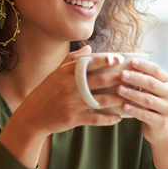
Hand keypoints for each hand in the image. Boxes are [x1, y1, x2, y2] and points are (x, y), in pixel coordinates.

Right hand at [0, 46, 124, 168]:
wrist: (33, 115)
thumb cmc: (47, 92)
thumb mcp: (56, 73)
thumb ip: (72, 60)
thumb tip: (89, 49)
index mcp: (66, 73)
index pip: (89, 63)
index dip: (105, 61)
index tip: (119, 59)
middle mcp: (70, 86)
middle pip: (100, 80)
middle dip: (119, 78)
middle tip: (134, 78)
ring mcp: (72, 103)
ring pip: (101, 100)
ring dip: (118, 99)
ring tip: (132, 97)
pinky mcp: (73, 119)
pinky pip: (95, 118)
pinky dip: (109, 119)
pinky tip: (119, 117)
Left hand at [115, 59, 167, 168]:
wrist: (164, 129)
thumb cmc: (153, 104)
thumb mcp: (152, 90)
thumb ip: (143, 79)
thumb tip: (122, 65)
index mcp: (167, 82)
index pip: (156, 70)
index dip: (143, 65)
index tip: (130, 61)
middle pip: (151, 84)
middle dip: (135, 78)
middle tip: (121, 74)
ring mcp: (167, 108)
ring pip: (148, 99)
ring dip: (132, 94)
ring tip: (119, 89)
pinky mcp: (160, 122)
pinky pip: (146, 115)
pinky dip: (134, 110)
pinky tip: (123, 106)